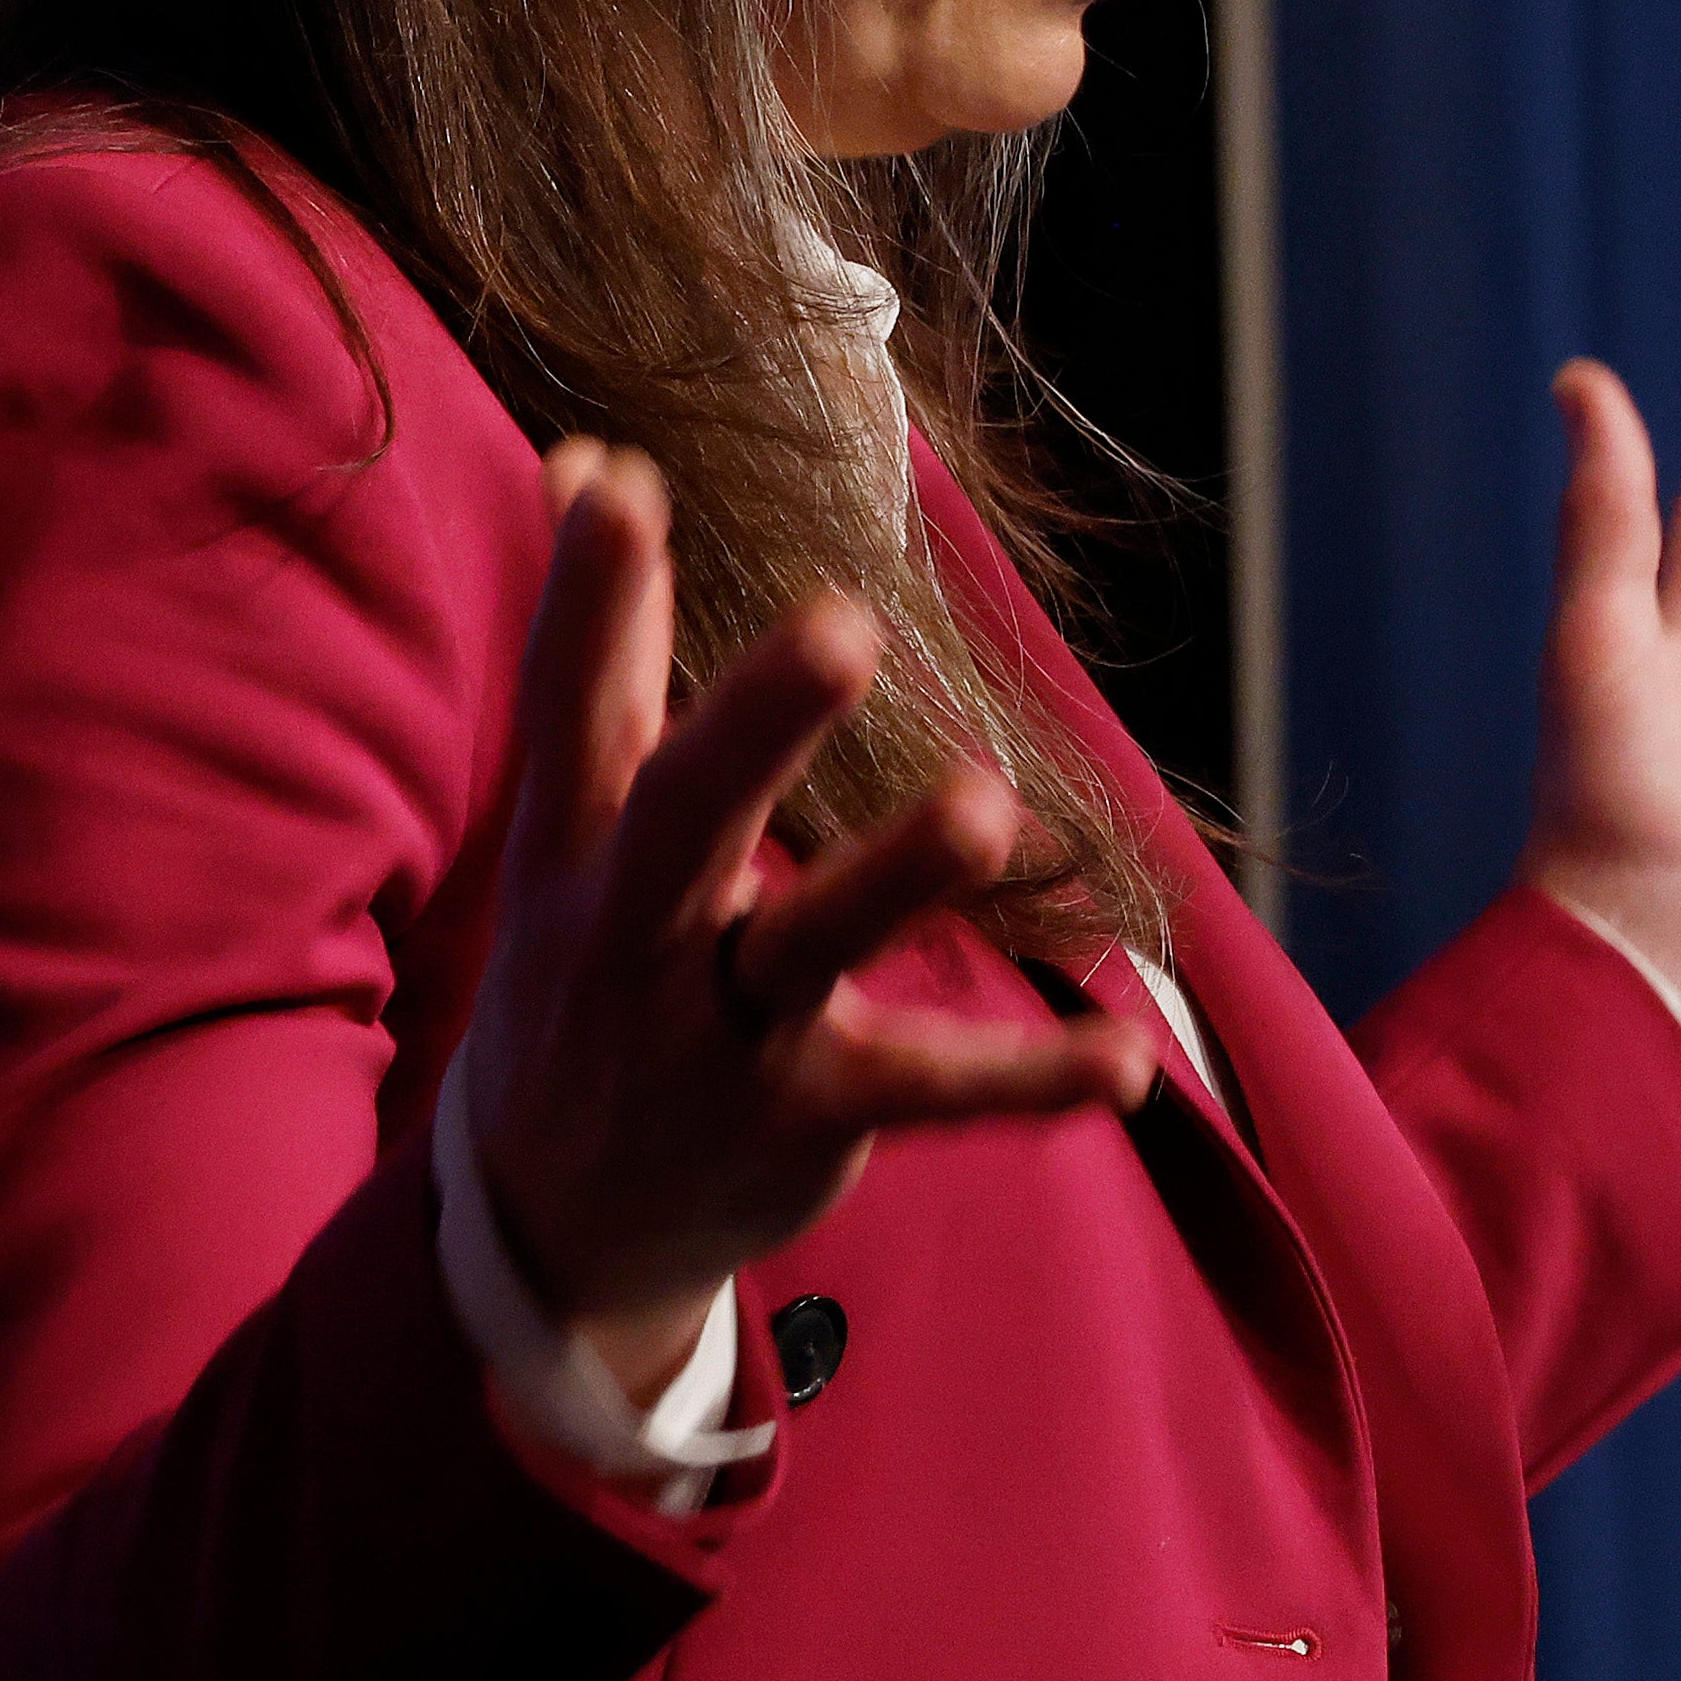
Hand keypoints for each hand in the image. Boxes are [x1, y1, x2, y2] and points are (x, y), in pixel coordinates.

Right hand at [454, 442, 1153, 1398]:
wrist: (550, 1223)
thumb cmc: (590, 970)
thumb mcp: (571, 824)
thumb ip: (601, 651)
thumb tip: (590, 457)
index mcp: (581, 843)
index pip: (575, 704)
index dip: (589, 597)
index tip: (619, 482)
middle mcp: (638, 932)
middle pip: (687, 812)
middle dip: (757, 723)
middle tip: (840, 628)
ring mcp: (719, 1033)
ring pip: (811, 945)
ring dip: (898, 875)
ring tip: (988, 808)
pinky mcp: (805, 1116)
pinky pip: (928, 1091)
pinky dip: (1028, 1081)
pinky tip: (1131, 1062)